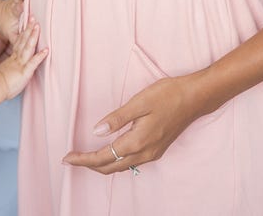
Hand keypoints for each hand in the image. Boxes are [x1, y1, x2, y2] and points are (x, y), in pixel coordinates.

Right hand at [0, 17, 46, 98]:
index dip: (24, 33)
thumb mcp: (5, 71)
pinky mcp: (24, 71)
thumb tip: (12, 66)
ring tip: (38, 27)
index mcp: (13, 58)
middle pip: (23, 40)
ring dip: (33, 37)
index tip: (29, 24)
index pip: (19, 42)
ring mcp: (21, 63)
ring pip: (28, 47)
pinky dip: (40, 56)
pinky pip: (33, 62)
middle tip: (33, 18)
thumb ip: (10, 66)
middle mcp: (17, 58)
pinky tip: (46, 50)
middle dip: (29, 29)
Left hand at [61, 75, 203, 174]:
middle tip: (70, 159)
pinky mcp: (157, 149)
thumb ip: (117, 118)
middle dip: (89, 165)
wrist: (196, 98)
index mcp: (138, 141)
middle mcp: (145, 153)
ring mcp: (152, 153)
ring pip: (121, 167)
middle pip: (110, 167)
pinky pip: (131, 162)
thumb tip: (96, 131)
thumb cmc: (169, 94)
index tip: (66, 157)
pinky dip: (115, 161)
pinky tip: (109, 153)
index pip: (103, 157)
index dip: (83, 159)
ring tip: (85, 158)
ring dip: (101, 165)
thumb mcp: (140, 102)